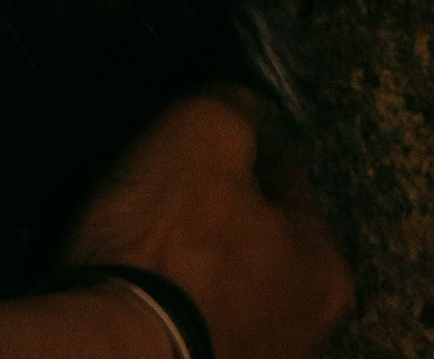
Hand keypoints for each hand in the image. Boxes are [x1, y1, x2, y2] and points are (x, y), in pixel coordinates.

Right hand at [0, 90, 353, 358]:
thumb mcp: (206, 132)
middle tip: (169, 181)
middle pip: (256, 238)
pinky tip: (131, 280)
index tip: (199, 134)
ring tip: (140, 232)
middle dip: (217, 210)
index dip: (240, 144)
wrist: (107, 357)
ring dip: (189, 262)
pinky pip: (182, 323)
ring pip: (219, 285)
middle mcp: (304, 336)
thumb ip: (236, 104)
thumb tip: (244, 102)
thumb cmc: (168, 246)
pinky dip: (163, 301)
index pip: (286, 178)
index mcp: (326, 275)